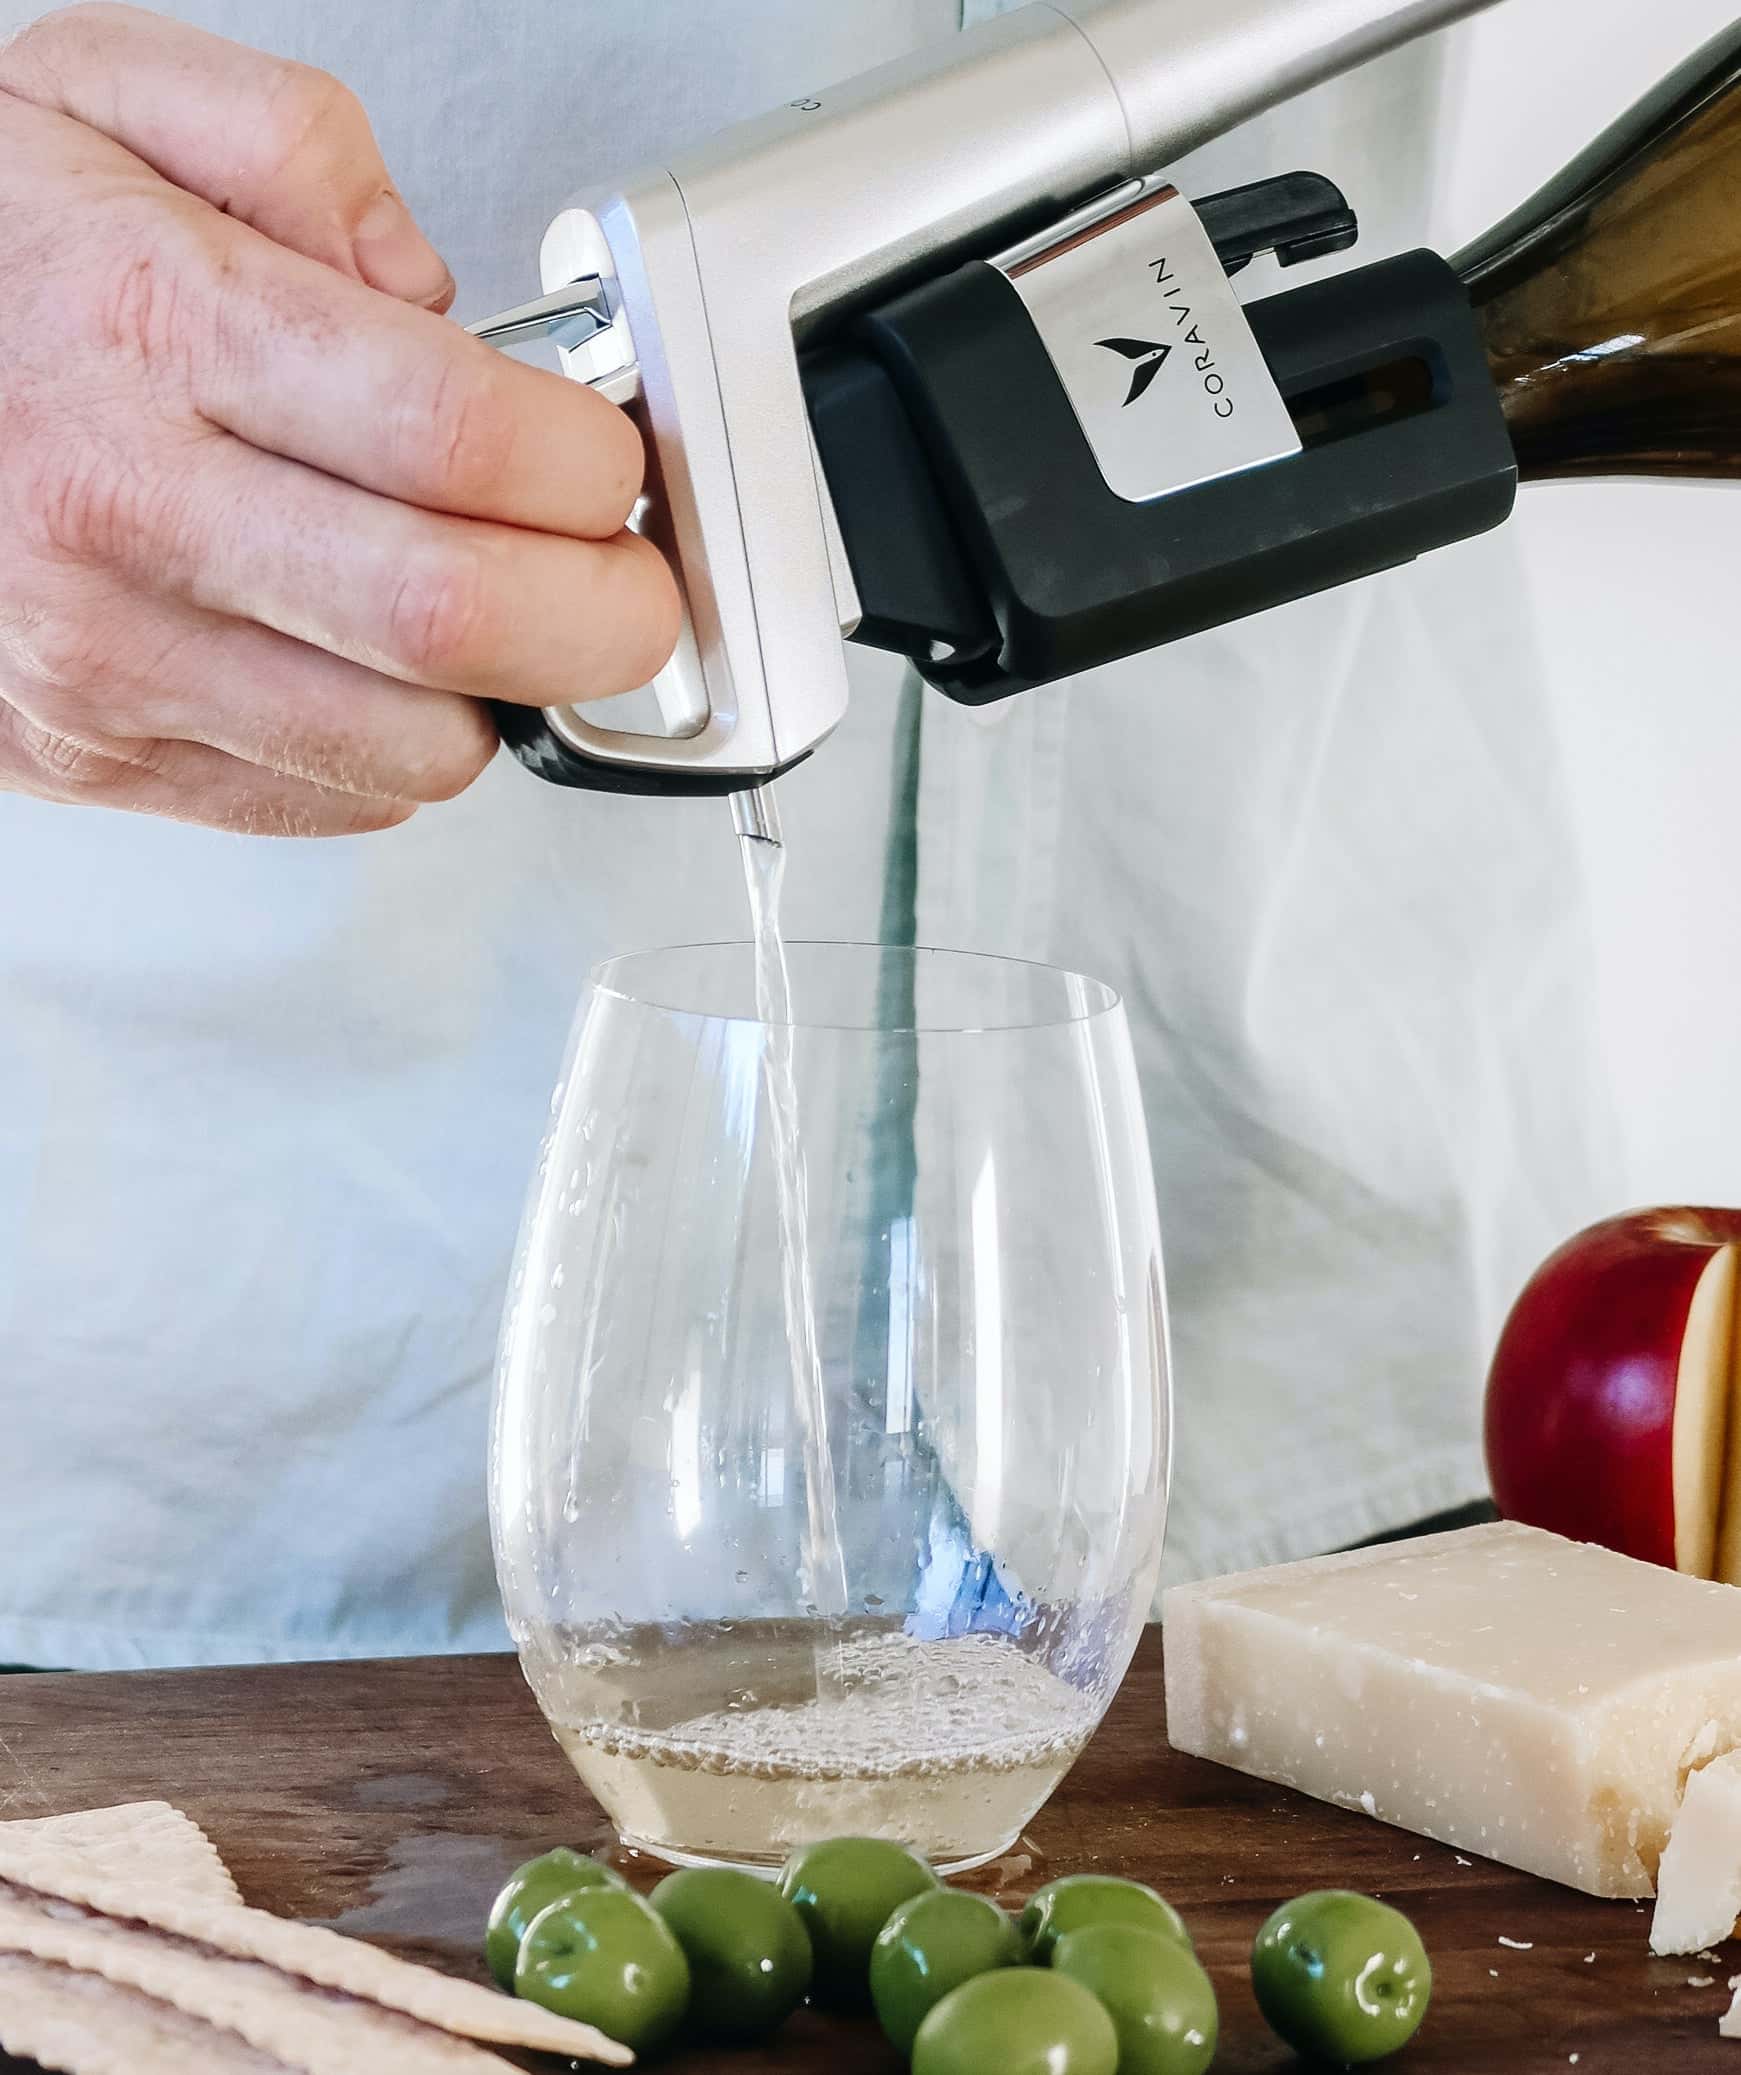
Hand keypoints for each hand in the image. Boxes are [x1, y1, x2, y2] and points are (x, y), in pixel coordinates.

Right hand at [0, 4, 679, 833]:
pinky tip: (364, 659)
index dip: (588, 469)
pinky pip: (334, 802)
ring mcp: (107, 659)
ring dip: (498, 693)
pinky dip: (397, 747)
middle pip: (453, 619)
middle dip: (605, 617)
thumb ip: (295, 147)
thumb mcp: (101, 100)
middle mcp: (123, 511)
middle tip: (629, 585)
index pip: (455, 437)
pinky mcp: (102, 756)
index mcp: (153, 327)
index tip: (608, 466)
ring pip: (411, 750)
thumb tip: (432, 292)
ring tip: (480, 613)